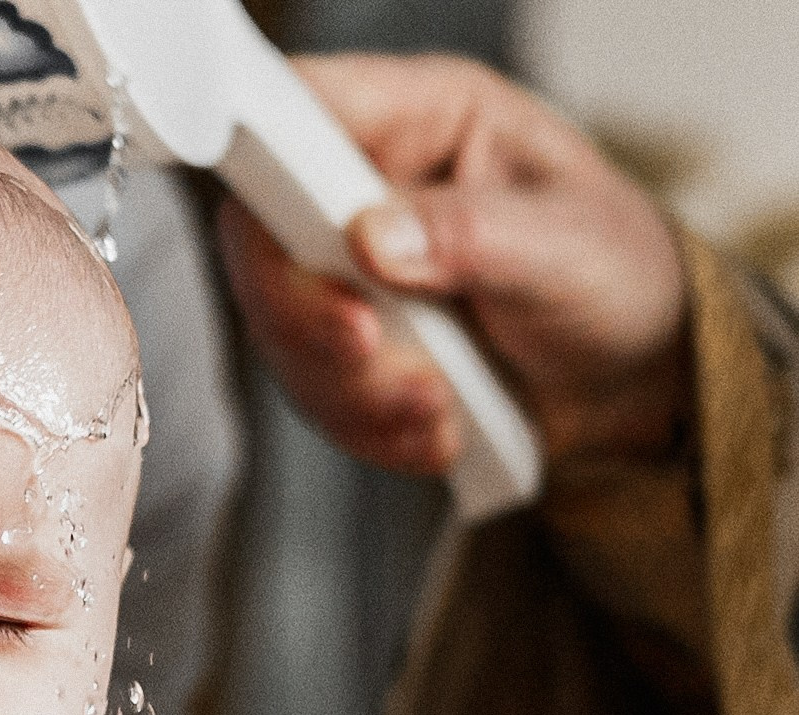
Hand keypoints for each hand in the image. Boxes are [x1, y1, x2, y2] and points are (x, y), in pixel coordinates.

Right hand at [221, 53, 687, 471]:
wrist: (632, 375)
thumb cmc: (616, 275)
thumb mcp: (566, 246)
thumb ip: (471, 235)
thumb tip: (371, 237)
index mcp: (422, 118)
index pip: (302, 108)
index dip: (263, 152)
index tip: (272, 219)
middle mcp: (364, 188)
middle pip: (261, 239)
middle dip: (307, 314)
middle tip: (368, 347)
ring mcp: (343, 271)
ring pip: (278, 332)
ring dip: (351, 389)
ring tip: (436, 404)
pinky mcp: (339, 345)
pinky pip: (309, 392)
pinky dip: (366, 426)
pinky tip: (435, 425)